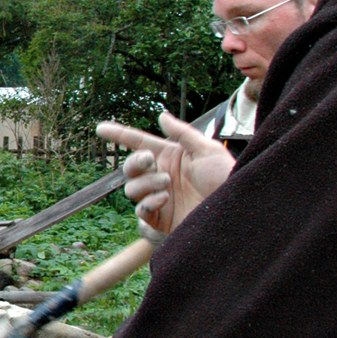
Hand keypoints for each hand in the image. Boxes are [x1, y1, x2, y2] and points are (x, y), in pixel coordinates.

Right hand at [96, 112, 235, 234]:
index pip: (139, 143)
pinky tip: (163, 200)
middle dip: (135, 163)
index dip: (119, 135)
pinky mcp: (160, 221)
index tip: (100, 128)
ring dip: (146, 184)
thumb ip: (182, 133)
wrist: (236, 212)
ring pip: (131, 189)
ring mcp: (159, 200)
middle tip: (150, 160)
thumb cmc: (226, 178)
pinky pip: (140, 212)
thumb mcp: (207, 150)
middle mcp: (161, 177)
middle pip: (130, 168)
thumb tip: (161, 115)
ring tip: (167, 185)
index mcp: (170, 158)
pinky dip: (148, 204)